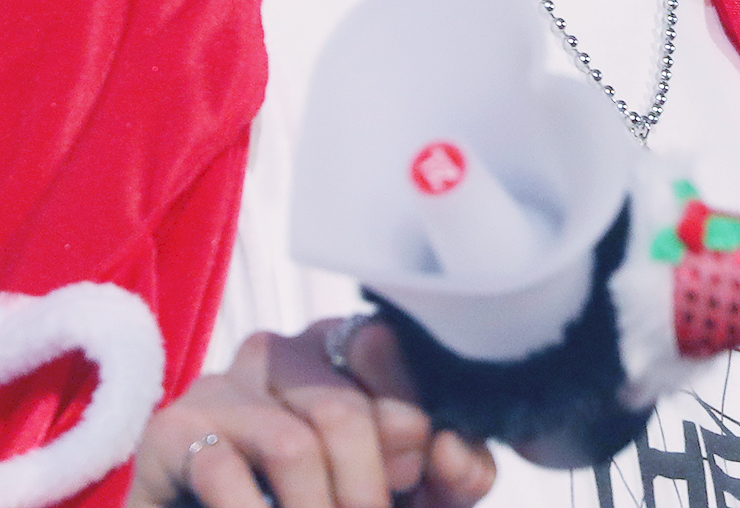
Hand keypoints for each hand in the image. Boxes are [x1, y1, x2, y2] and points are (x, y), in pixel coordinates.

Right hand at [127, 318, 494, 507]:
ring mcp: (225, 386)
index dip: (414, 426)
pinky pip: (227, 472)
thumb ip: (446, 476)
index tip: (416, 483)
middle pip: (347, 411)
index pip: (390, 353)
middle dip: (368, 495)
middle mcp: (282, 352)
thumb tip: (458, 455)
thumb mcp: (396, 496)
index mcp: (340, 351)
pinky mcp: (175, 430)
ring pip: (297, 443)